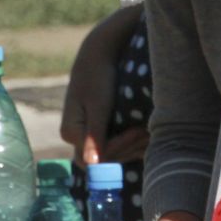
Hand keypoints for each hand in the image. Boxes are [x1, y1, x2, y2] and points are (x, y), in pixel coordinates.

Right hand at [59, 4, 144, 164]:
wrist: (97, 55)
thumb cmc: (99, 76)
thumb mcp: (99, 105)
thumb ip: (95, 135)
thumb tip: (90, 164)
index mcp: (70, 131)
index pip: (96, 156)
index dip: (119, 148)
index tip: (139, 131)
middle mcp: (74, 136)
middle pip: (102, 158)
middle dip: (128, 148)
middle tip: (149, 133)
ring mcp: (84, 134)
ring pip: (109, 154)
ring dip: (131, 148)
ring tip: (150, 134)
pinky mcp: (95, 130)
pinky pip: (112, 146)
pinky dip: (129, 144)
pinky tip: (145, 138)